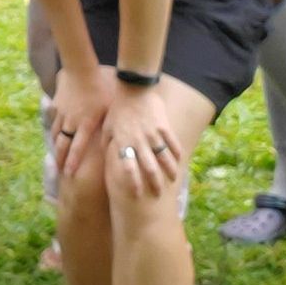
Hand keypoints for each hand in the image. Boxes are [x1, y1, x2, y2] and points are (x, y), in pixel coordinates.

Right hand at [49, 63, 112, 176]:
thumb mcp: (108, 108)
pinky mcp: (56, 106)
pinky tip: (54, 135)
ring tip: (56, 155)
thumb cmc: (100, 88)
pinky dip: (54, 131)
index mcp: (85, 124)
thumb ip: (109, 125)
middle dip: (60, 158)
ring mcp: (62, 114)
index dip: (72, 162)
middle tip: (59, 170)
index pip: (77, 148)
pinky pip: (54, 122)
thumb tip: (116, 140)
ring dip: (56, 146)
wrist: (81, 71)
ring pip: (56, 134)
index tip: (69, 173)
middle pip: (62, 144)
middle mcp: (71, 122)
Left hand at [99, 83, 181, 198]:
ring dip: (170, 171)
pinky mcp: (164, 127)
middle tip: (158, 195)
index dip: (133, 183)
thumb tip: (106, 157)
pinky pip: (173, 143)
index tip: (136, 195)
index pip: (128, 168)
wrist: (133, 89)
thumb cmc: (117, 108)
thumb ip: (108, 143)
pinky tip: (179, 161)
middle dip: (155, 183)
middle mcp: (139, 141)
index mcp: (124, 142)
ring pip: (164, 158)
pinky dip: (176, 154)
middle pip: (149, 167)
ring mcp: (153, 134)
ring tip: (173, 181)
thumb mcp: (107, 126)